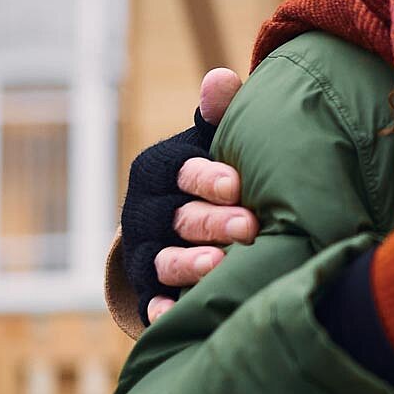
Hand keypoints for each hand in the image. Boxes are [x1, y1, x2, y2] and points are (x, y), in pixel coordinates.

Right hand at [122, 67, 253, 323]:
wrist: (183, 219)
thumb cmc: (212, 174)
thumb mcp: (213, 143)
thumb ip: (220, 115)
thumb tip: (221, 78)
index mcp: (158, 168)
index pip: (180, 170)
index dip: (206, 177)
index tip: (237, 184)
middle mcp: (144, 210)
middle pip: (177, 216)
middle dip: (212, 223)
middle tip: (250, 228)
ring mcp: (143, 251)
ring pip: (162, 259)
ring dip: (188, 264)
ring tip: (219, 267)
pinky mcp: (146, 288)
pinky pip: (149, 301)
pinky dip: (160, 308)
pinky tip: (175, 315)